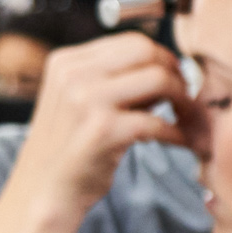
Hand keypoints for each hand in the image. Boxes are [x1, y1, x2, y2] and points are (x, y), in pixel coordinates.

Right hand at [14, 32, 198, 216]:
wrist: (43, 191)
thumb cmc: (71, 150)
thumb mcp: (81, 102)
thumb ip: (118, 83)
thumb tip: (168, 70)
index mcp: (68, 62)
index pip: (132, 41)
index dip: (163, 60)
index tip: (176, 80)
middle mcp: (74, 74)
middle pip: (147, 52)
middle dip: (176, 74)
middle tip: (187, 99)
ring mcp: (87, 101)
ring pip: (159, 80)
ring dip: (184, 102)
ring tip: (188, 121)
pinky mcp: (103, 131)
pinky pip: (158, 122)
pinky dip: (178, 134)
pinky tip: (180, 142)